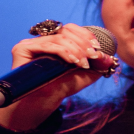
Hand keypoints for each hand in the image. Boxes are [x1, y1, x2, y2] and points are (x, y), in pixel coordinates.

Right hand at [0, 23, 117, 130]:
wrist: (43, 103)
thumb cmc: (61, 88)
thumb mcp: (83, 75)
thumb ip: (97, 65)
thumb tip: (110, 57)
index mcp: (55, 42)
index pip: (71, 29)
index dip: (86, 35)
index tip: (98, 48)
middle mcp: (42, 39)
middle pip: (66, 31)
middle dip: (83, 43)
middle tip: (94, 55)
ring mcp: (31, 43)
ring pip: (59, 38)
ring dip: (77, 50)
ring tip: (84, 63)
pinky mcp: (23, 48)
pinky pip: (48, 45)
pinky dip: (64, 52)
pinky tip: (74, 62)